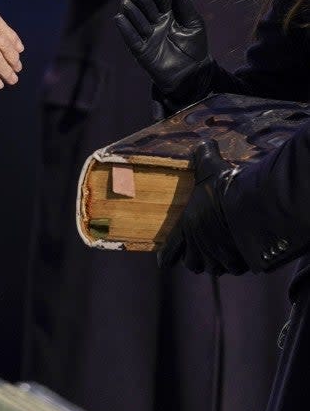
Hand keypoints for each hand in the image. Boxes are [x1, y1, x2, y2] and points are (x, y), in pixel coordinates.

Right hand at [115, 0, 211, 97]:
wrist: (193, 74)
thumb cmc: (196, 48)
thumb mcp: (195, 24)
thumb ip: (185, 6)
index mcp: (168, 15)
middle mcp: (155, 23)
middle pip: (145, 6)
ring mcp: (147, 36)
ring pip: (135, 19)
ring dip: (131, 9)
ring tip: (127, 0)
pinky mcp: (141, 50)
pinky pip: (130, 38)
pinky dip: (125, 28)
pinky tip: (120, 17)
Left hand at [158, 139, 245, 274]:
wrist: (248, 206)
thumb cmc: (223, 187)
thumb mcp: (210, 168)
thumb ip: (204, 156)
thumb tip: (204, 143)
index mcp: (186, 226)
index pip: (170, 249)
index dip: (166, 256)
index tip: (162, 261)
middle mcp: (199, 246)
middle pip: (192, 263)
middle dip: (195, 259)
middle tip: (201, 252)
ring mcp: (218, 257)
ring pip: (213, 268)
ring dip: (216, 262)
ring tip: (222, 253)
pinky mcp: (237, 262)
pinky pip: (234, 267)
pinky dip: (236, 262)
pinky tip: (240, 253)